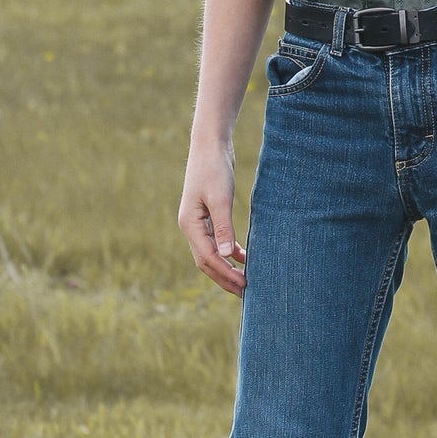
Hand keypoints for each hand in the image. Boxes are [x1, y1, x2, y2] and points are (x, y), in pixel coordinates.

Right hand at [178, 141, 245, 296]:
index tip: (245, 286)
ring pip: (211, 253)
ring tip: (246, 280)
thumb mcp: (220, 198)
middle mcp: (191, 226)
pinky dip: (229, 251)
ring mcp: (198, 221)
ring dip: (227, 267)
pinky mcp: (208, 214)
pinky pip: (217, 240)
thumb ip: (223, 227)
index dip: (226, 274)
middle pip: (207, 261)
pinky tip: (244, 257)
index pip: (208, 258)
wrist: (210, 145)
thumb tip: (227, 256)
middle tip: (246, 292)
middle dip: (225, 278)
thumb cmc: (214, 168)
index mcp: (190, 224)